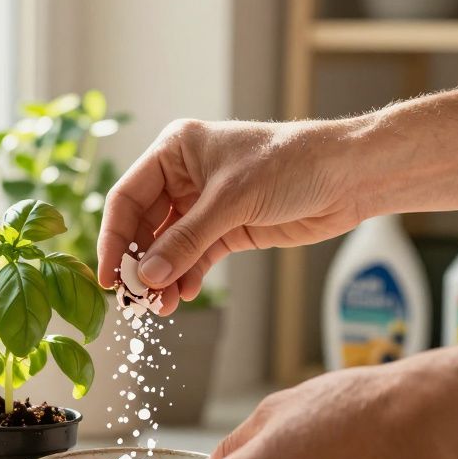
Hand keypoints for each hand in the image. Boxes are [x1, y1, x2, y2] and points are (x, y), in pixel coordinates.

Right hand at [97, 119, 365, 311]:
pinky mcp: (227, 229)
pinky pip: (194, 258)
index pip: (128, 198)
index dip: (114, 238)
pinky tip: (182, 296)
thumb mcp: (231, 202)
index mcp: (175, 151)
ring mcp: (205, 205)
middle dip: (140, 264)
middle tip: (133, 301)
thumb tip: (147, 276)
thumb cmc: (291, 164)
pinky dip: (186, 278)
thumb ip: (186, 241)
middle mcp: (183, 176)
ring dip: (162, 277)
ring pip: (168, 247)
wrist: (348, 176)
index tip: (109, 277)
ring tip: (159, 307)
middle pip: (144, 226)